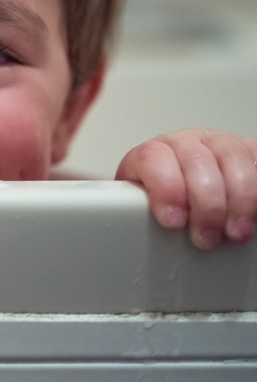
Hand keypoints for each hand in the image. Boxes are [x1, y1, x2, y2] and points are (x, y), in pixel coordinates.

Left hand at [116, 129, 256, 249]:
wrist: (184, 185)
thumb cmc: (163, 202)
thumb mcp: (142, 205)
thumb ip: (140, 211)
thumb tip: (137, 231)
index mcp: (153, 154)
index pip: (153, 157)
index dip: (165, 188)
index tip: (174, 221)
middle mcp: (186, 143)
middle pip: (196, 159)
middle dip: (205, 204)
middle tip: (206, 237)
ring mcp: (219, 144)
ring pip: (232, 157)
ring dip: (239, 199)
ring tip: (236, 232)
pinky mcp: (248, 150)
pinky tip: (254, 210)